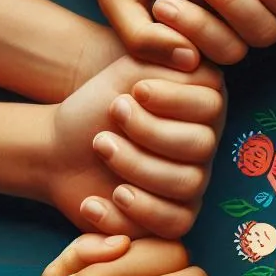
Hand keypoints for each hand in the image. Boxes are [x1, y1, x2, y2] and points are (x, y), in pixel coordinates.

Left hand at [48, 56, 224, 238]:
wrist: (63, 145)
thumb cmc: (100, 103)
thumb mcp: (129, 68)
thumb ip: (162, 51)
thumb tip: (189, 52)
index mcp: (203, 108)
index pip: (212, 107)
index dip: (175, 101)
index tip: (135, 92)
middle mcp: (204, 147)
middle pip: (202, 146)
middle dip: (151, 131)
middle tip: (112, 114)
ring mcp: (191, 183)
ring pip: (187, 185)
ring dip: (137, 165)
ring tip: (99, 146)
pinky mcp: (173, 216)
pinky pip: (173, 224)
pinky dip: (129, 215)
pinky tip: (95, 201)